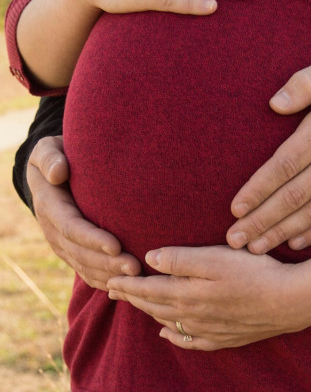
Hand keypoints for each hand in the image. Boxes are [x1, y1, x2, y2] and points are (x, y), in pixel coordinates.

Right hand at [28, 136, 140, 289]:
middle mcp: (54, 229)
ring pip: (84, 266)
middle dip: (107, 263)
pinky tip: (126, 286)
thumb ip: (49, 157)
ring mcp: (62, 243)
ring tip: (137, 278)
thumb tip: (58, 173)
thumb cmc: (57, 156)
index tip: (116, 246)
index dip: (91, 239)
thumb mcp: (47, 150)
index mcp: (50, 206)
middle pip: (80, 253)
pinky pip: (86, 271)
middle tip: (135, 268)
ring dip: (110, 274)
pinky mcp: (72, 250)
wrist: (53, 172)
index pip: (71, 227)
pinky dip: (104, 281)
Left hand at [107, 246, 310, 350]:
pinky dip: (174, 336)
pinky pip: (190, 340)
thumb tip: (149, 259)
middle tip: (113, 292)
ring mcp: (208, 329)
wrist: (288, 301)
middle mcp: (192, 315)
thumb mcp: (215, 258)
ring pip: (168, 322)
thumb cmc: (253, 273)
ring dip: (148, 313)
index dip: (128, 285)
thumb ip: (181, 259)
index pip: (148, 290)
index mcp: (187, 294)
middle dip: (132, 298)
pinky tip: (168, 334)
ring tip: (136, 307)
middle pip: (154, 307)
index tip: (110, 281)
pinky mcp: (224, 336)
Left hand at [227, 50, 310, 253]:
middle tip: (235, 238)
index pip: (283, 165)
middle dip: (261, 220)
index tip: (235, 208)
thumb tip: (274, 104)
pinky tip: (296, 242)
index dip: (256, 190)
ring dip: (283, 231)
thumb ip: (305, 82)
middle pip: (293, 196)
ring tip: (256, 247)